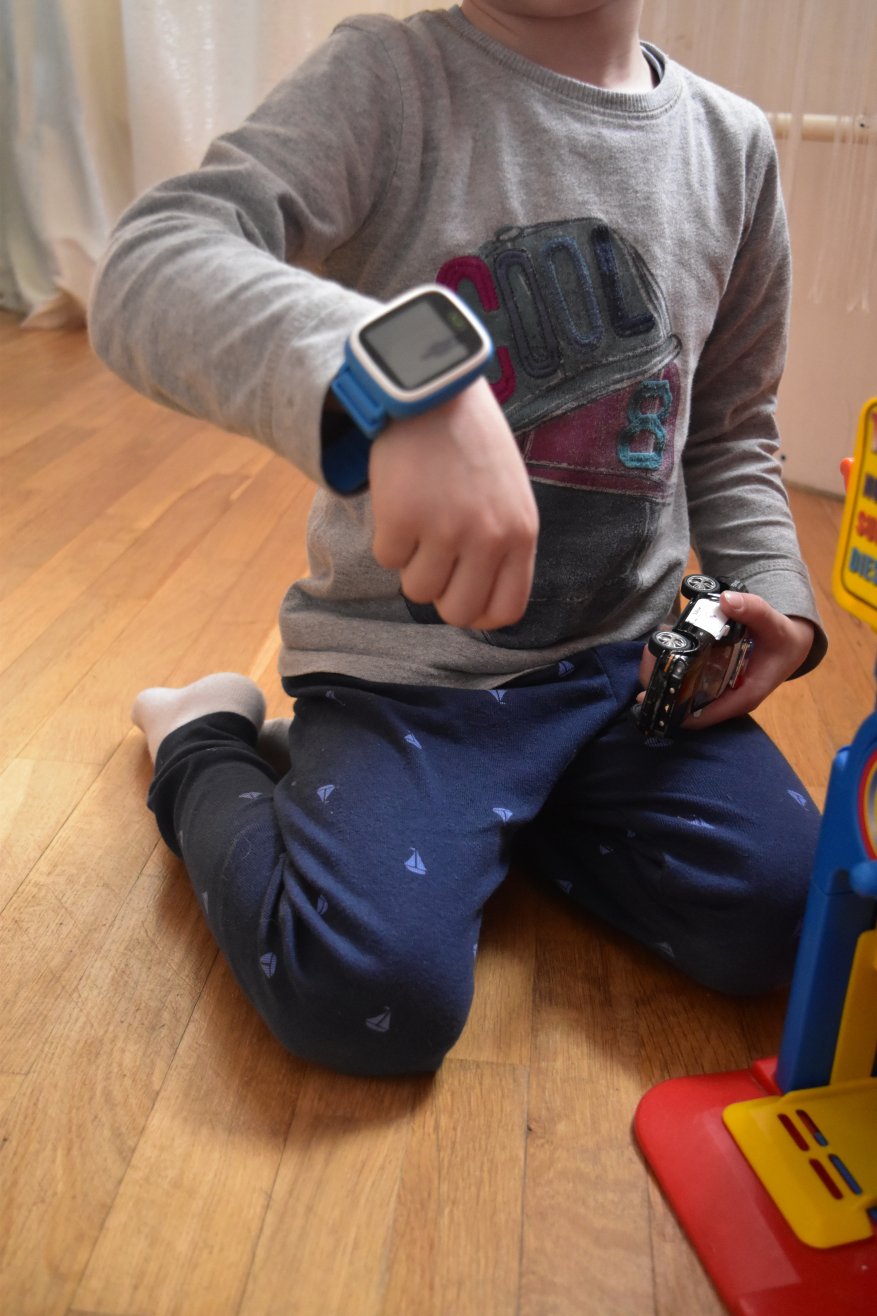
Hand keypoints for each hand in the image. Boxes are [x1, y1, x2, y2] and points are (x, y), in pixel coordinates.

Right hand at [369, 378, 538, 629]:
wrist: (433, 391)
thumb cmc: (472, 442)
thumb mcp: (509, 494)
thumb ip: (501, 544)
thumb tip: (478, 596)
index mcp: (520, 533)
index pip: (505, 609)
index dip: (477, 611)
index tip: (460, 594)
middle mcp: (488, 537)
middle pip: (457, 611)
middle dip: (439, 594)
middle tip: (432, 562)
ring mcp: (444, 530)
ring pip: (417, 590)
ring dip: (410, 564)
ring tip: (418, 523)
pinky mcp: (402, 519)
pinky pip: (387, 559)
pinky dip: (387, 538)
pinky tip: (399, 503)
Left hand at [637, 590, 814, 730]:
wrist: (789, 642)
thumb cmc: (782, 639)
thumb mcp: (774, 623)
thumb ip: (754, 610)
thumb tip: (727, 600)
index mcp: (743, 696)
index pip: (703, 716)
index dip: (675, 708)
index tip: (653, 691)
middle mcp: (726, 699)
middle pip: (686, 705)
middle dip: (662, 686)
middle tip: (648, 657)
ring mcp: (717, 691)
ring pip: (682, 692)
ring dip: (663, 674)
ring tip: (649, 650)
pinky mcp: (712, 680)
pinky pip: (686, 679)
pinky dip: (672, 665)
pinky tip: (661, 646)